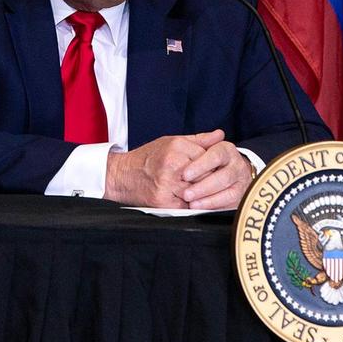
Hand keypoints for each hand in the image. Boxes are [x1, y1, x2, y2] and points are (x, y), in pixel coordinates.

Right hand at [104, 130, 225, 206]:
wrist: (122, 175)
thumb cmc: (147, 158)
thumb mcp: (172, 141)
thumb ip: (198, 140)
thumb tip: (220, 135)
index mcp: (176, 147)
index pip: (207, 157)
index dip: (211, 164)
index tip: (212, 168)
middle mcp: (172, 164)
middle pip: (205, 175)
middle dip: (209, 179)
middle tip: (208, 181)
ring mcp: (168, 184)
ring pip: (198, 191)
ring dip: (201, 193)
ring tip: (198, 191)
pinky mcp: (164, 201)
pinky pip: (187, 206)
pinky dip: (191, 204)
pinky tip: (188, 200)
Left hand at [180, 140, 254, 209]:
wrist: (229, 170)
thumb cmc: (208, 158)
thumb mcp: (202, 147)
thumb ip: (201, 141)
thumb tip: (216, 134)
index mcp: (227, 150)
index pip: (216, 155)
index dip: (201, 166)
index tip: (185, 175)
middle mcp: (237, 165)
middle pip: (224, 176)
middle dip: (203, 187)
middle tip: (186, 194)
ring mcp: (241, 182)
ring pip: (229, 193)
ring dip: (209, 200)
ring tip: (192, 204)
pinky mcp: (241, 197)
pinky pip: (230, 205)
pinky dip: (215, 208)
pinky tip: (202, 209)